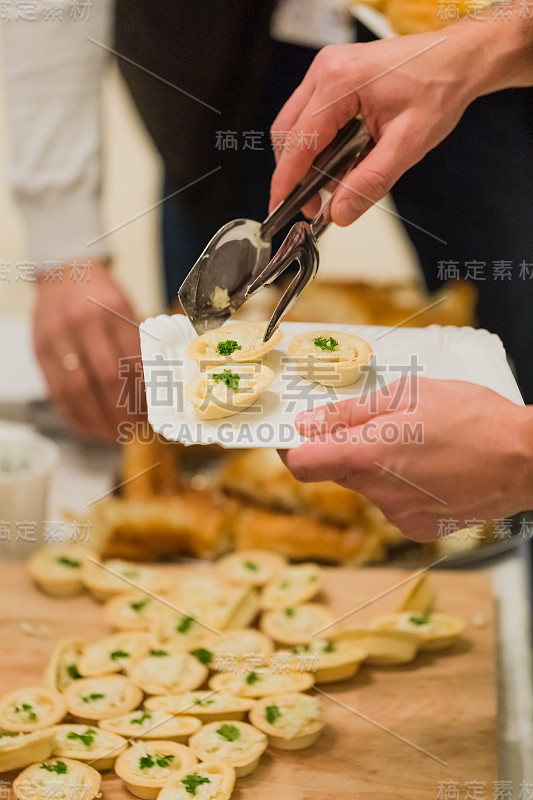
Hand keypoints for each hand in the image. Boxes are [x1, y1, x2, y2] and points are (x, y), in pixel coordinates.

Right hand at [33, 259, 145, 441]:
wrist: (63, 273)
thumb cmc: (101, 295)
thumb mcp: (125, 307)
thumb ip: (137, 342)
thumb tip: (159, 386)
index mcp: (111, 309)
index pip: (132, 360)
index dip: (143, 391)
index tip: (153, 410)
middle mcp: (81, 322)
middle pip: (105, 378)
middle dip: (121, 410)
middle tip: (133, 429)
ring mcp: (55, 338)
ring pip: (77, 390)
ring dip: (96, 419)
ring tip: (113, 435)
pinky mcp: (39, 351)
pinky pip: (55, 391)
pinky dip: (73, 416)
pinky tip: (88, 428)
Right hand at [269, 26, 487, 223]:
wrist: (457, 60)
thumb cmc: (438, 88)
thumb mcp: (408, 145)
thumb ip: (370, 182)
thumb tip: (339, 212)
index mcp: (340, 82)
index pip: (299, 142)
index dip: (287, 180)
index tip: (282, 207)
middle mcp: (326, 70)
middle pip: (287, 133)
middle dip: (295, 173)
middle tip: (314, 203)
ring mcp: (327, 69)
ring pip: (295, 125)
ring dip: (307, 158)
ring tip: (334, 181)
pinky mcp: (333, 75)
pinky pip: (310, 115)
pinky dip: (318, 143)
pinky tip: (340, 158)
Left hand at [280, 377, 532, 541]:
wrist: (527, 460)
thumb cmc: (474, 418)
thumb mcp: (410, 393)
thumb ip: (352, 412)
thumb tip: (310, 424)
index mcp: (370, 455)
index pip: (302, 463)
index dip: (293, 447)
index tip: (299, 434)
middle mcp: (379, 492)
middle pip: (337, 472)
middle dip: (347, 449)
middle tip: (381, 427)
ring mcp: (399, 516)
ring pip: (368, 487)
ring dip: (380, 467)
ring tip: (420, 447)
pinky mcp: (418, 529)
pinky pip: (393, 504)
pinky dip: (403, 487)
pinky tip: (432, 471)